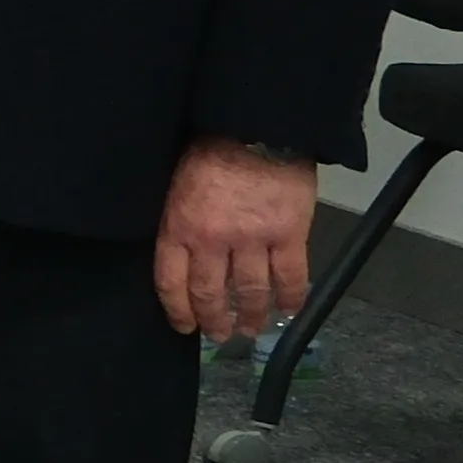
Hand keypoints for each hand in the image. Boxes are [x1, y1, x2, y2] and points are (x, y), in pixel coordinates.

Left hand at [158, 135, 320, 340]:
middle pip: (210, 293)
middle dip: (214, 320)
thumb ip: (177, 220)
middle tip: (219, 335)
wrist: (255, 127)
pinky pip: (291, 276)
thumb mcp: (174, 186)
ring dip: (251, 316)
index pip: (171, 282)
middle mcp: (212, 241)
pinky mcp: (290, 234)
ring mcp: (253, 239)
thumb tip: (180, 253)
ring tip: (251, 329)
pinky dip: (291, 298)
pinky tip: (288, 311)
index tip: (184, 326)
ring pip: (250, 291)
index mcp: (178, 228)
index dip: (177, 310)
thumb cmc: (208, 150)